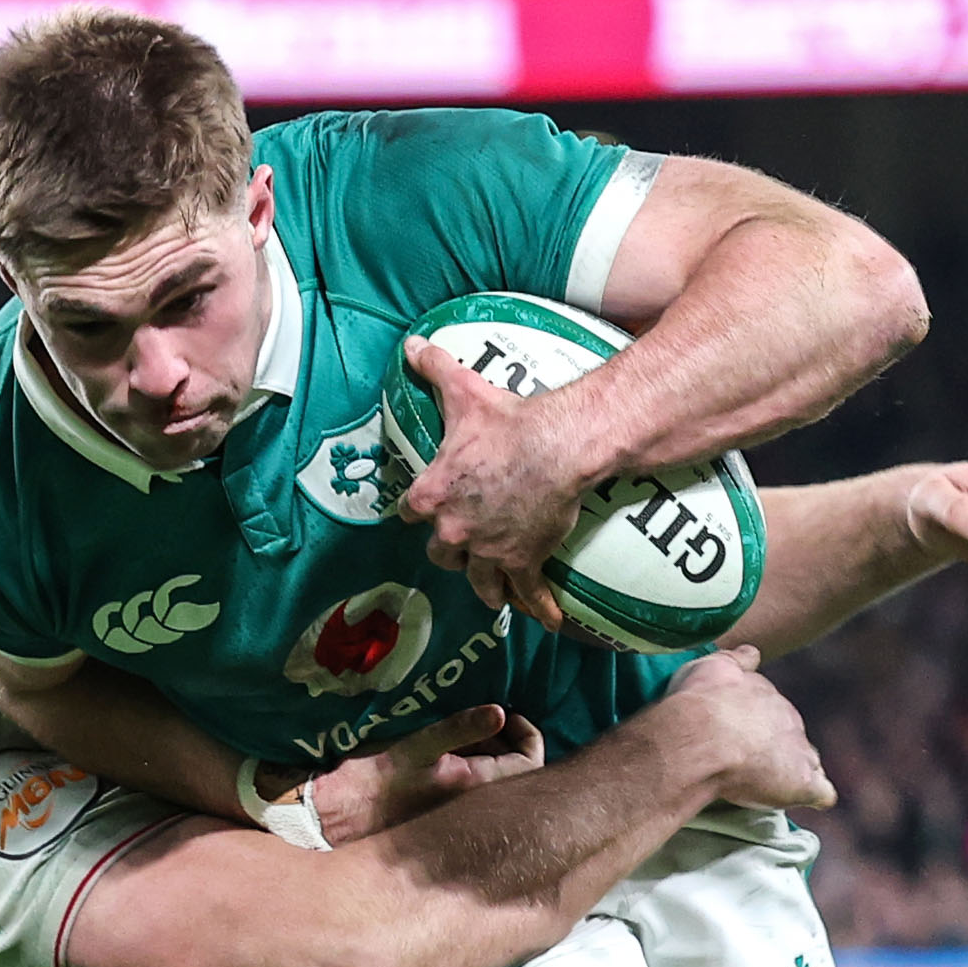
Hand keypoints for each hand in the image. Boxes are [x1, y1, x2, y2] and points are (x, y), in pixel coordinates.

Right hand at [297, 703, 541, 843]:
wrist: (339, 818)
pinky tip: (450, 749)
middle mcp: (477, 805)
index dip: (527, 732)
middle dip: (507, 738)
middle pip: (517, 770)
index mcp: (477, 788)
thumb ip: (460, 729)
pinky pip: (476, 784)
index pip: (530, 762)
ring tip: (465, 728)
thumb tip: (501, 712)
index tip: (506, 711)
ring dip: (489, 749)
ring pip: (496, 777)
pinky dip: (473, 763)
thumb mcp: (416, 746)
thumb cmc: (374, 781)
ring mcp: (463, 810)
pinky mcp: (446, 810)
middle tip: (483, 716)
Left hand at [395, 335, 591, 630]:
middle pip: (441, 553)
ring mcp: (487, 551)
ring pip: (478, 580)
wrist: (557, 447)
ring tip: (492, 593)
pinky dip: (536, 606)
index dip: (420, 511)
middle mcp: (452, 531)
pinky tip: (545, 621)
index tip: (426, 512)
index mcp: (431, 496)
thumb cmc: (508, 422)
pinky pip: (526, 592)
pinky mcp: (522, 561)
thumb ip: (434, 370)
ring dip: (485, 585)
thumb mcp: (464, 393)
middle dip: (451, 550)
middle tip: (462, 546)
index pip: (410, 513)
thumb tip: (412, 345)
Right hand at [662, 646, 834, 812]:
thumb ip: (735, 661)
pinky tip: (806, 797)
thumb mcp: (712, 666)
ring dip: (793, 769)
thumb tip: (753, 652)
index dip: (756, 725)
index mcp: (765, 694)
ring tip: (771, 785)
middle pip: (790, 734)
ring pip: (807, 760)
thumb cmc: (698, 703)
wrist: (701, 737)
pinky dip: (816, 794)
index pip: (770, 710)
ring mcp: (798, 750)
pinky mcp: (801, 781)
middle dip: (775, 748)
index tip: (740, 735)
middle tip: (748, 764)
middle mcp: (787, 718)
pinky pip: (821, 790)